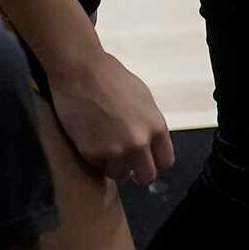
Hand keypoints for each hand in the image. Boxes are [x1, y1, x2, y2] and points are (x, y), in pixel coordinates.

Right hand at [45, 46, 173, 184]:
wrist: (82, 74)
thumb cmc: (115, 80)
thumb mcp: (145, 101)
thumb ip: (149, 124)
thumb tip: (150, 142)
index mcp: (156, 127)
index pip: (165, 161)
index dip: (155, 162)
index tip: (147, 160)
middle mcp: (139, 143)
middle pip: (146, 175)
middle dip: (137, 172)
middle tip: (127, 163)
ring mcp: (114, 150)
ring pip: (119, 175)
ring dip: (114, 166)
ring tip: (107, 149)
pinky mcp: (91, 153)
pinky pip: (98, 167)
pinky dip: (96, 159)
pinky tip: (92, 142)